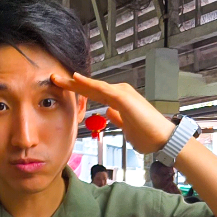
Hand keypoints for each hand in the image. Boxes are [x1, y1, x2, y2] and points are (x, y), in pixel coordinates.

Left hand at [50, 72, 173, 154]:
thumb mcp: (127, 127)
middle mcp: (119, 92)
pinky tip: (76, 79)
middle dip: (71, 84)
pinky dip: (89, 84)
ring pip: (94, 86)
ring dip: (76, 82)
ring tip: (59, 78)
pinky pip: (102, 89)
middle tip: (53, 78)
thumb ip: (117, 118)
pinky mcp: (124, 97)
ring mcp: (122, 93)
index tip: (62, 89)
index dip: (78, 91)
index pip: (94, 93)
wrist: (163, 139)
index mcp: (118, 99)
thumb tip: (108, 112)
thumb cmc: (148, 135)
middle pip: (91, 87)